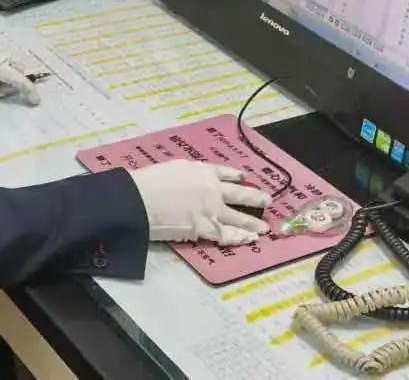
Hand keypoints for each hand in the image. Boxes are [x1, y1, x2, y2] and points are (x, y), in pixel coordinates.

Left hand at [0, 38, 40, 104]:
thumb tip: (6, 90)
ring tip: (8, 87)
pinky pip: (3, 58)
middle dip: (23, 80)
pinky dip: (6, 68)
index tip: (36, 101)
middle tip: (24, 95)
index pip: (18, 78)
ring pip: (11, 62)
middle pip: (18, 67)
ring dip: (14, 74)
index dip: (29, 90)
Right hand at [129, 160, 270, 245]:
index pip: (224, 173)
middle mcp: (212, 189)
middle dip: (255, 198)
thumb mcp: (172, 168)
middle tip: (267, 200)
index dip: (236, 176)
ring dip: (252, 223)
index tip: (244, 178)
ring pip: (238, 217)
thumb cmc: (150, 182)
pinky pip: (227, 235)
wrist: (141, 199)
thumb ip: (186, 174)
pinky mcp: (206, 228)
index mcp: (202, 171)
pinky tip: (249, 240)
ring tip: (263, 228)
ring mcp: (212, 210)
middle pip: (239, 194)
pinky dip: (239, 238)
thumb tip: (189, 180)